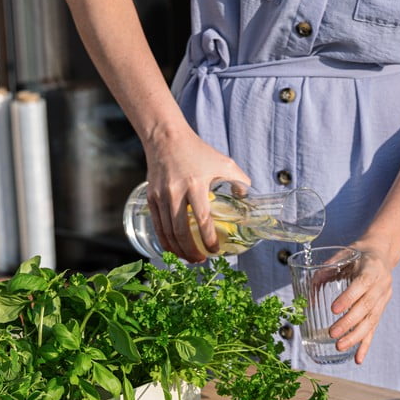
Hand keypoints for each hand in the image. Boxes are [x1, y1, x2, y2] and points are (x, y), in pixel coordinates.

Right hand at [144, 123, 249, 261]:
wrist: (166, 137)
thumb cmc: (197, 150)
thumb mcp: (224, 162)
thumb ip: (239, 180)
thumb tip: (247, 199)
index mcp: (196, 184)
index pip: (203, 219)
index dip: (209, 239)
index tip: (215, 250)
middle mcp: (176, 192)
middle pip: (181, 231)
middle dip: (192, 251)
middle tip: (201, 261)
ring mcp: (161, 196)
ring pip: (167, 232)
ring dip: (178, 250)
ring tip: (189, 258)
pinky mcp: (151, 198)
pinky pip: (157, 226)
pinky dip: (165, 241)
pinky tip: (174, 249)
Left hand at [328, 243, 393, 364]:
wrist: (382, 253)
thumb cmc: (357, 253)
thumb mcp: (342, 255)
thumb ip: (325, 271)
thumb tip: (308, 295)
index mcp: (372, 268)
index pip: (362, 284)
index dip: (349, 298)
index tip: (333, 309)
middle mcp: (381, 284)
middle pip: (367, 307)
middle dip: (349, 322)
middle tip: (332, 333)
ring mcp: (383, 299)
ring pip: (371, 321)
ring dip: (356, 337)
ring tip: (339, 346)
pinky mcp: (381, 309)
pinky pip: (374, 329)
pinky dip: (365, 345)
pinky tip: (357, 359)